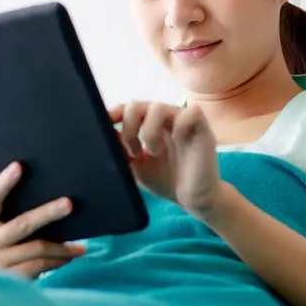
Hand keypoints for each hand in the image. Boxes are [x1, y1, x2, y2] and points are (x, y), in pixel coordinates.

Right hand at [0, 162, 85, 277]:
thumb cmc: (6, 244)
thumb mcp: (2, 227)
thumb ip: (15, 209)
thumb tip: (52, 186)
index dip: (4, 182)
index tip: (19, 165)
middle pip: (22, 224)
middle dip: (48, 212)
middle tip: (70, 203)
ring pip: (38, 248)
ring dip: (63, 246)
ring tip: (81, 244)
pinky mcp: (9, 280)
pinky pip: (41, 266)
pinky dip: (59, 260)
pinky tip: (71, 256)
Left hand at [109, 102, 221, 217]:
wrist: (193, 200)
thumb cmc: (167, 180)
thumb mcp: (136, 167)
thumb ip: (121, 151)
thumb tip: (104, 135)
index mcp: (148, 125)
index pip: (128, 110)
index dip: (114, 114)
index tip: (103, 126)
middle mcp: (164, 119)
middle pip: (137, 105)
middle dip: (129, 127)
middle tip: (133, 151)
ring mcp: (183, 121)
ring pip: (158, 107)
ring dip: (149, 130)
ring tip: (153, 152)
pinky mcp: (202, 128)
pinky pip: (190, 112)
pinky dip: (179, 126)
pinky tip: (177, 142)